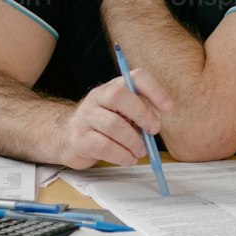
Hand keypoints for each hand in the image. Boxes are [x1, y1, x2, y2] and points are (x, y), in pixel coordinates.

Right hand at [56, 68, 171, 169]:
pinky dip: (122, 155)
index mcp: (114, 87)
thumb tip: (154, 128)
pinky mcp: (80, 139)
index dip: (154, 90)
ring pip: (113, 124)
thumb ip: (138, 116)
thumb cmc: (104, 126)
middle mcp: (98, 97)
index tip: (167, 107)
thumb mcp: (122, 114)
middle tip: (153, 131)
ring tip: (140, 151)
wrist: (68, 136)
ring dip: (133, 141)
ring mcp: (86, 117)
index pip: (136, 77)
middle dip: (141, 114)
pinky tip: (129, 159)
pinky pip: (104, 146)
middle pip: (119, 95)